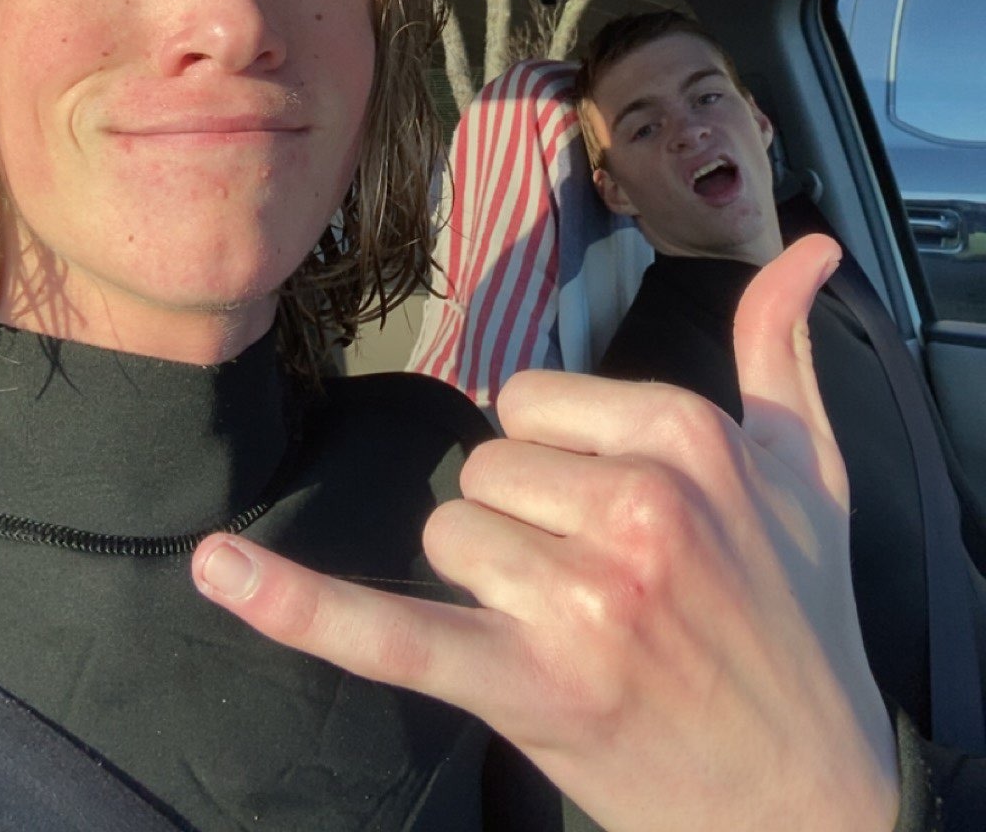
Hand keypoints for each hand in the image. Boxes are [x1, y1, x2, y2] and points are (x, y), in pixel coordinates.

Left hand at [192, 235, 899, 831]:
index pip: (533, 402)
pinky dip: (296, 604)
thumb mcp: (808, 474)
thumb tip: (807, 249)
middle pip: (485, 471)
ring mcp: (579, 601)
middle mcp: (635, 507)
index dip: (564, 462)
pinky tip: (217, 568)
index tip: (624, 520)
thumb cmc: (799, 621)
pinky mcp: (525, 687)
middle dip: (528, 527)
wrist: (809, 795)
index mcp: (687, 436)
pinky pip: (388, 631)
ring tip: (583, 635)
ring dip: (495, 589)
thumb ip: (780, 351)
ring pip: (448, 540)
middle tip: (613, 592)